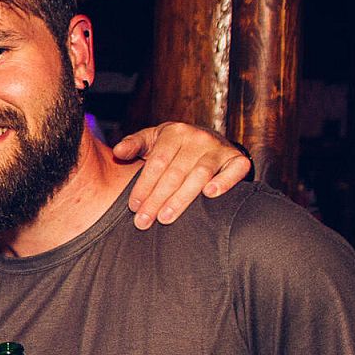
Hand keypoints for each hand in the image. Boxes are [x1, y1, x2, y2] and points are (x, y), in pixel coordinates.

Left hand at [114, 123, 251, 228]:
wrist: (207, 139)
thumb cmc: (173, 146)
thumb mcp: (151, 140)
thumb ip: (133, 145)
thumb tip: (118, 152)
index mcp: (174, 132)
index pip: (156, 163)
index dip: (143, 186)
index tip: (133, 206)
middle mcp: (198, 138)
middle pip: (175, 172)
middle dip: (157, 199)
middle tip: (143, 221)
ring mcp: (219, 148)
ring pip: (200, 175)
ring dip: (182, 198)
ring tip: (166, 218)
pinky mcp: (237, 158)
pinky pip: (235, 170)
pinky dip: (225, 182)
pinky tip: (210, 195)